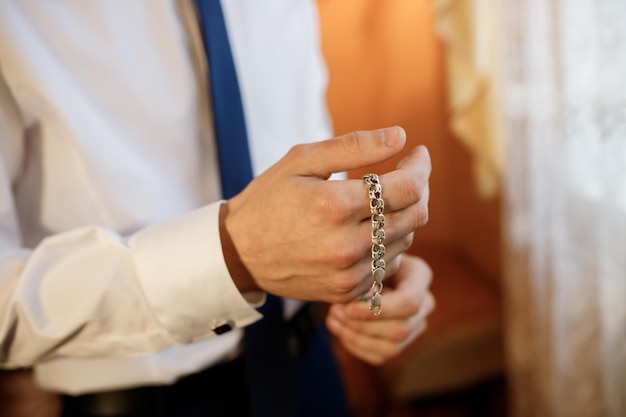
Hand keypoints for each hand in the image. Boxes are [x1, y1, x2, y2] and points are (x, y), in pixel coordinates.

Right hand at [222, 126, 430, 302]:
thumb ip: (353, 146)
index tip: (418, 153)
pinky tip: (373, 227)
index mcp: (334, 205)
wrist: (239, 253)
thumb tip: (400, 137)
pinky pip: (388, 265)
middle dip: (420, 188)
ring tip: (387, 198)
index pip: (407, 188)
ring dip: (405, 215)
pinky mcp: (347, 291)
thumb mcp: (301, 161)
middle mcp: (346, 244)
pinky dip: (390, 242)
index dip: (421, 167)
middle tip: (408, 172)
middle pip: (414, 215)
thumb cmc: (269, 199)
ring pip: (406, 241)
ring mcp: (348, 273)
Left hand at [325, 255, 434, 364]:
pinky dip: (355, 346)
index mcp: (420, 275)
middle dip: (362, 326)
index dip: (378, 310)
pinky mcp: (401, 342)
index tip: (348, 308)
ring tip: (333, 319)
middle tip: (335, 311)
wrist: (364, 265)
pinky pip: (379, 356)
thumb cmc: (364, 256)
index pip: (408, 303)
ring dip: (355, 337)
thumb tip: (360, 301)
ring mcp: (416, 325)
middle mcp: (425, 303)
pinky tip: (338, 329)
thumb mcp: (366, 258)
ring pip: (391, 348)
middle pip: (400, 330)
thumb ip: (366, 275)